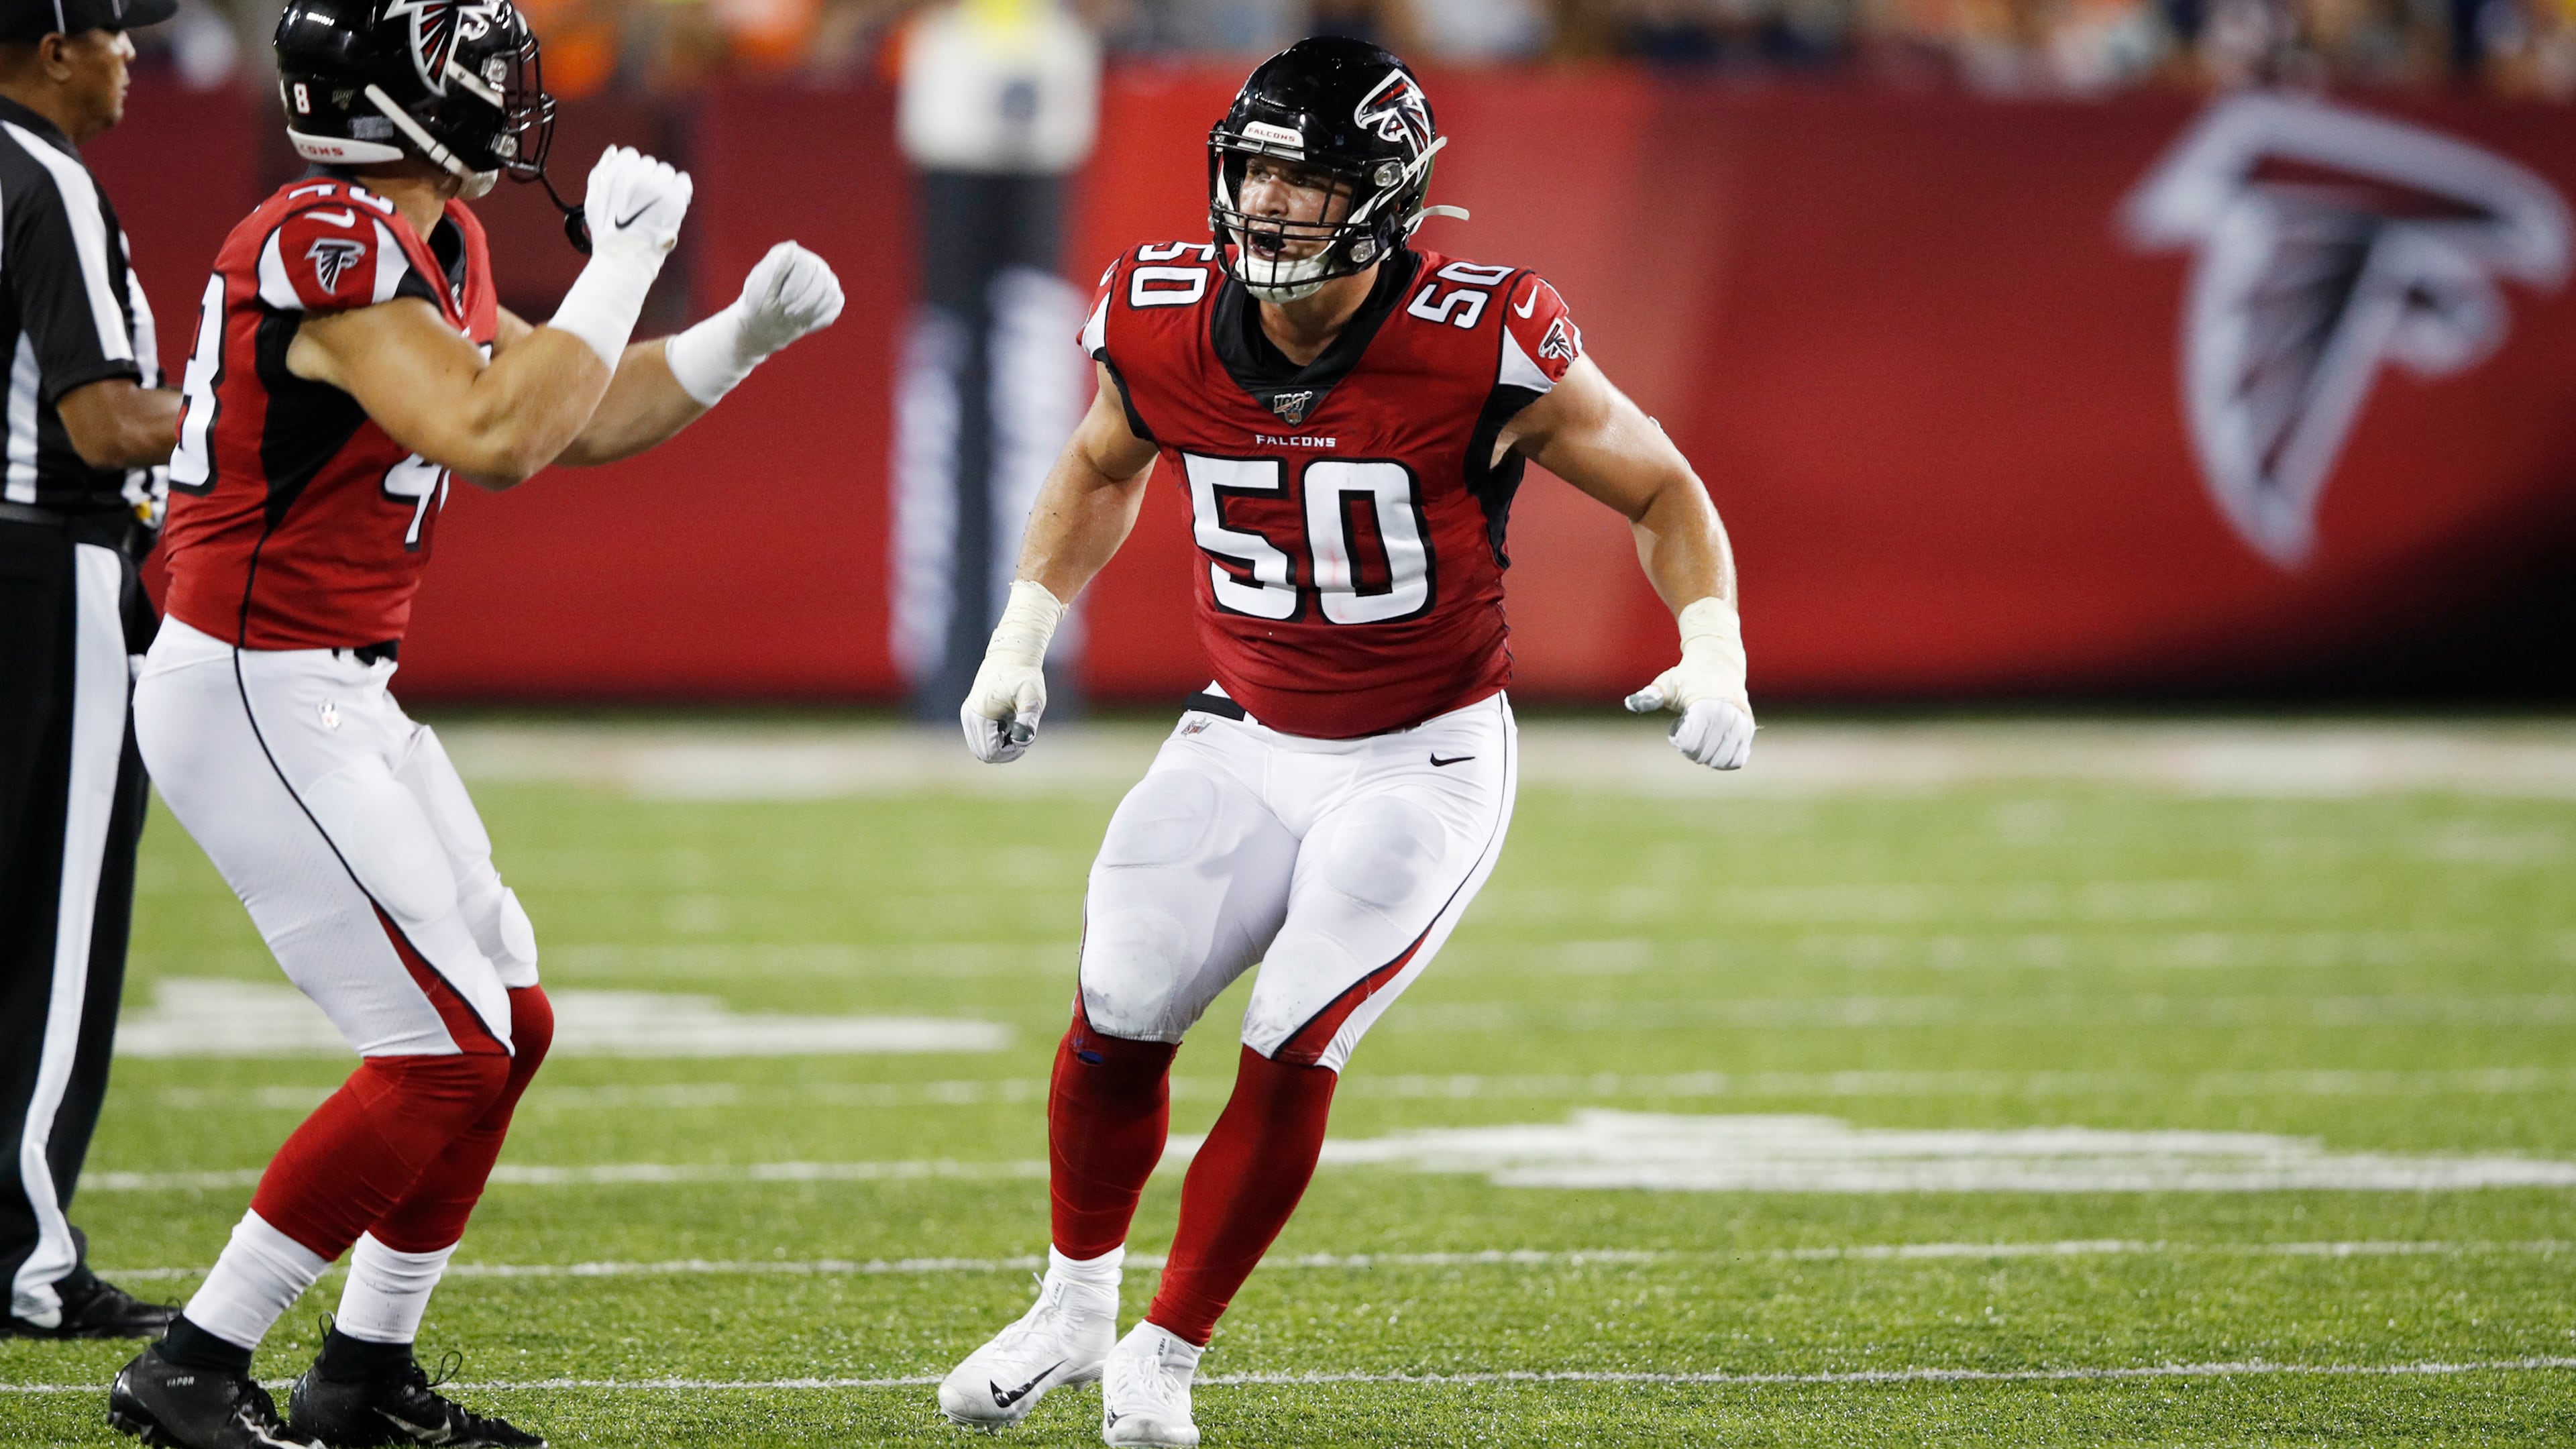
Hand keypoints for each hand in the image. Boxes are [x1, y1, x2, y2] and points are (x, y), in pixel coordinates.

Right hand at [583, 146, 690, 262]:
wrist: (625, 257)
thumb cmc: (607, 232)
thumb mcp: (593, 200)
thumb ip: (601, 172)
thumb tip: (613, 149)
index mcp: (617, 172)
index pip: (631, 155)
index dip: (633, 171)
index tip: (634, 187)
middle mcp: (637, 175)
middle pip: (649, 164)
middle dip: (648, 179)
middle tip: (645, 201)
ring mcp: (657, 187)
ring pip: (666, 172)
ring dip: (664, 184)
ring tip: (658, 205)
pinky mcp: (674, 199)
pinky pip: (683, 181)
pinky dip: (681, 189)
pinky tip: (673, 202)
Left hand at [733, 242, 844, 354]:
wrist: (765, 324)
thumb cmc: (758, 305)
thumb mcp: (762, 288)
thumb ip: (777, 267)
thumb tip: (792, 245)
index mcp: (790, 255)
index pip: (807, 266)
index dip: (797, 287)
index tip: (783, 303)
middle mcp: (811, 263)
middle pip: (822, 279)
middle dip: (805, 301)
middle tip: (788, 314)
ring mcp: (825, 279)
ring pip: (831, 292)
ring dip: (812, 310)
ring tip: (793, 318)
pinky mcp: (831, 295)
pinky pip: (835, 305)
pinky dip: (820, 317)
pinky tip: (804, 322)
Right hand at [959, 581, 1065, 763]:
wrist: (1011, 656)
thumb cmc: (1024, 676)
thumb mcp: (1032, 698)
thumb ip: (1028, 721)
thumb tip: (1022, 741)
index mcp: (979, 715)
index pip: (990, 751)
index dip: (1011, 752)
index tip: (1026, 739)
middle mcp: (969, 717)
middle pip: (983, 754)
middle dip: (1006, 752)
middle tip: (1023, 736)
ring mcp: (967, 717)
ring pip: (981, 749)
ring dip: (1002, 747)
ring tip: (1018, 729)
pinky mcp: (971, 716)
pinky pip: (981, 740)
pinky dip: (997, 740)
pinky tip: (1010, 726)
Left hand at [1624, 597, 1753, 770]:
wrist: (1719, 663)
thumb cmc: (1687, 677)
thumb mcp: (1666, 683)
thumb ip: (1649, 696)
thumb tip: (1630, 703)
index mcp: (1704, 701)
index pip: (1693, 737)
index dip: (1681, 741)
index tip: (1677, 729)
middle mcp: (1725, 710)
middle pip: (1707, 750)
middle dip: (1693, 751)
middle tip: (1687, 737)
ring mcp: (1740, 719)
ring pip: (1724, 756)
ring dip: (1708, 758)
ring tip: (1701, 744)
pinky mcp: (1748, 727)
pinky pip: (1738, 757)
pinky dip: (1724, 761)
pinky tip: (1714, 751)